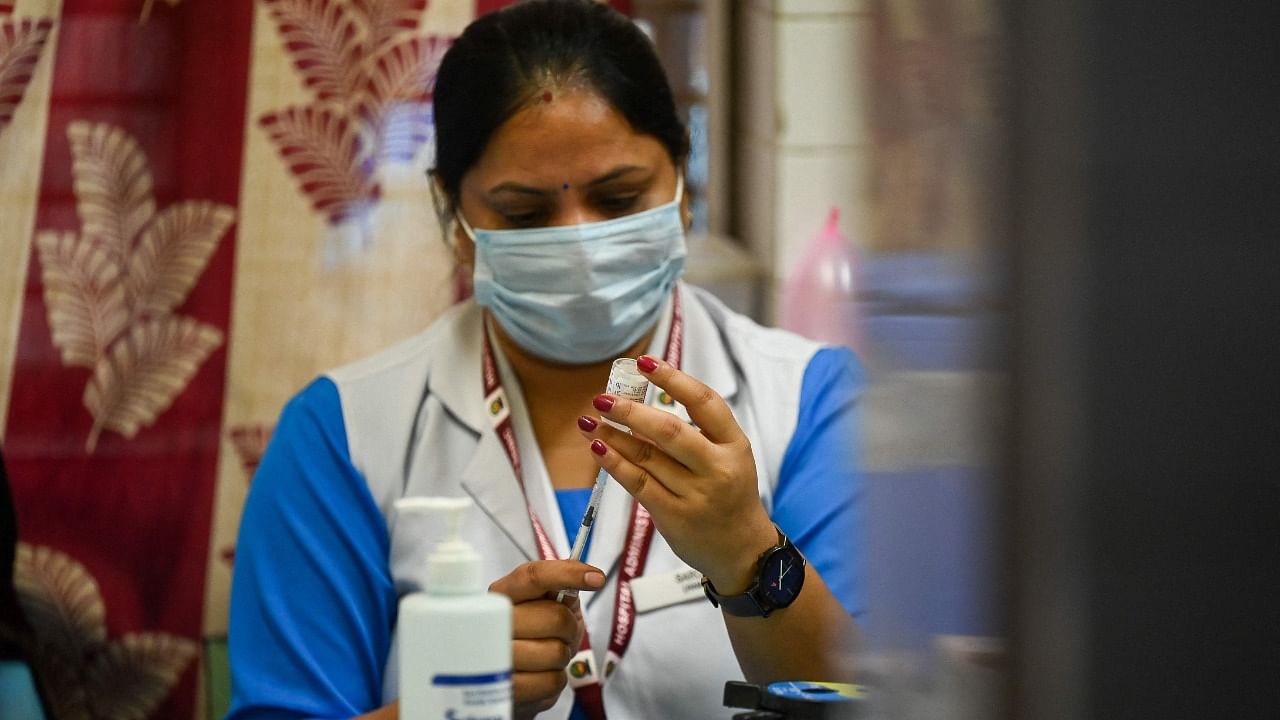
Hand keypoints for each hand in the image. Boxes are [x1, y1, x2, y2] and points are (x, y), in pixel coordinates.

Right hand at [488, 560, 604, 717]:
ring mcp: (494, 659)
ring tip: (546, 656)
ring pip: (555, 652)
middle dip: (570, 627)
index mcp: (502, 594)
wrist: (511, 678)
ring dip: (562, 655)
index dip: (568, 574)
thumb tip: (589, 578)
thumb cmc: (533, 635)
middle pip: (554, 617)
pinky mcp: (506, 691)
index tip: (596, 578)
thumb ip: (563, 589)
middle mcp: (491, 622)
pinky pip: (552, 681)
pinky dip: (555, 679)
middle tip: (561, 634)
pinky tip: (540, 675)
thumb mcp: (548, 605)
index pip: (533, 577)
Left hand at [576, 355, 776, 594]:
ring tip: (590, 420)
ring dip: (614, 435)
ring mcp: (697, 494)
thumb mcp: (728, 458)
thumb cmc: (729, 493)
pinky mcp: (675, 517)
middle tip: (602, 398)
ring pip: (648, 457)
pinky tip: (598, 448)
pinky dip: (615, 464)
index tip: (645, 363)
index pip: (704, 403)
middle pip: (670, 431)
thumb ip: (697, 433)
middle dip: (631, 411)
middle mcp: (718, 468)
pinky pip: (639, 484)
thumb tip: (641, 403)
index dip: (673, 379)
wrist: (741, 549)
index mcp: (735, 445)